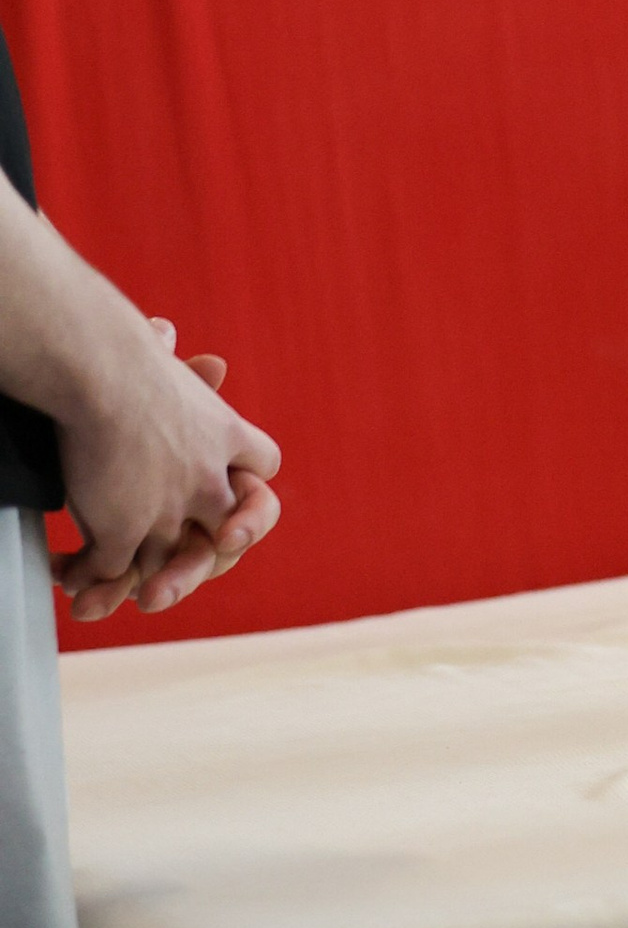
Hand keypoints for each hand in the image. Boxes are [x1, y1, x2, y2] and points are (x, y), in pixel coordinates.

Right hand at [53, 314, 282, 621]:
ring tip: (103, 595)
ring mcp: (170, 509)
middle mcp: (207, 476)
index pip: (262, 467)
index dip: (245, 484)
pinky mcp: (127, 531)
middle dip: (203, 557)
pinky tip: (65, 568)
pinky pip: (113, 571)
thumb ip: (168, 363)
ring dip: (138, 584)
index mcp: (224, 432)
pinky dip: (87, 576)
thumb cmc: (121, 355)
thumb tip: (166, 332)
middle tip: (170, 571)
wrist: (100, 372)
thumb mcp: (159, 360)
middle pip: (231, 533)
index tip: (224, 492)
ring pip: (167, 565)